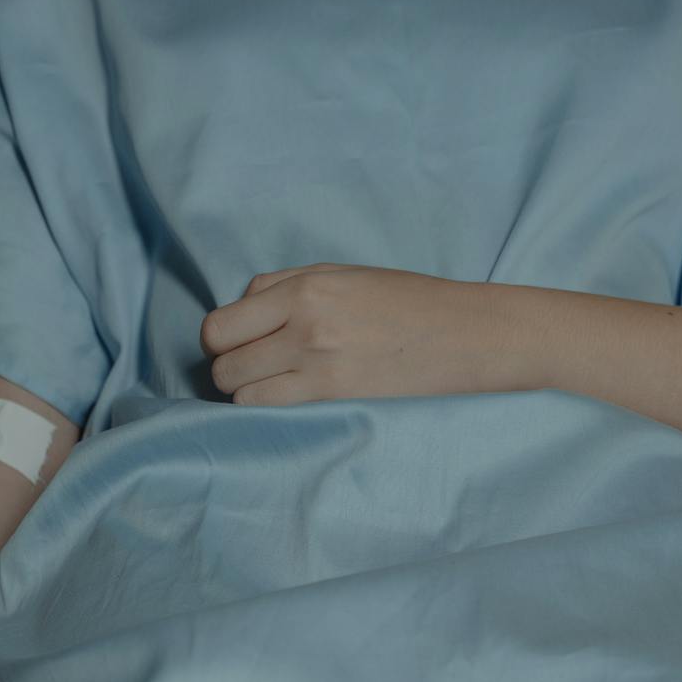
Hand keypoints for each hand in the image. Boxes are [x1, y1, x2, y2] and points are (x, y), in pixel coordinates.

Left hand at [201, 263, 528, 405]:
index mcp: (304, 287)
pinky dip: (261, 407)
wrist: (460, 335)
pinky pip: (265, 407)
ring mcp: (316, 363)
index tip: (237, 342)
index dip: (221, 336)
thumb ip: (286, 285)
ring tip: (267, 384)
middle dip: (227, 363)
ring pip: (237, 387)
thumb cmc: (404, 301)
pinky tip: (282, 399)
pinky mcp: (332, 395)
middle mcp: (303, 324)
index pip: (223, 320)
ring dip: (242, 389)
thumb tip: (242, 306)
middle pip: (222, 356)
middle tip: (250, 365)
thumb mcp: (343, 274)